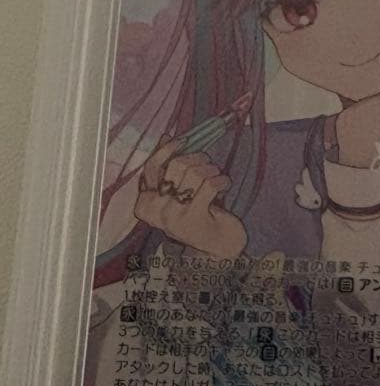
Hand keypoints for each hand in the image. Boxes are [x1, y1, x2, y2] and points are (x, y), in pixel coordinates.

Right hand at [134, 138, 246, 259]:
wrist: (219, 249)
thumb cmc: (200, 216)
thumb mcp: (181, 192)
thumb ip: (170, 168)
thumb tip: (166, 137)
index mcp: (148, 204)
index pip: (151, 167)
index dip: (167, 150)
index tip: (183, 140)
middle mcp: (156, 211)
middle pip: (175, 166)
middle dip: (196, 158)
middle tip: (208, 163)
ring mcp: (173, 217)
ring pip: (193, 173)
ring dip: (211, 169)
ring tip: (217, 175)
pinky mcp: (193, 219)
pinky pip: (209, 185)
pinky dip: (221, 180)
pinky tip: (225, 184)